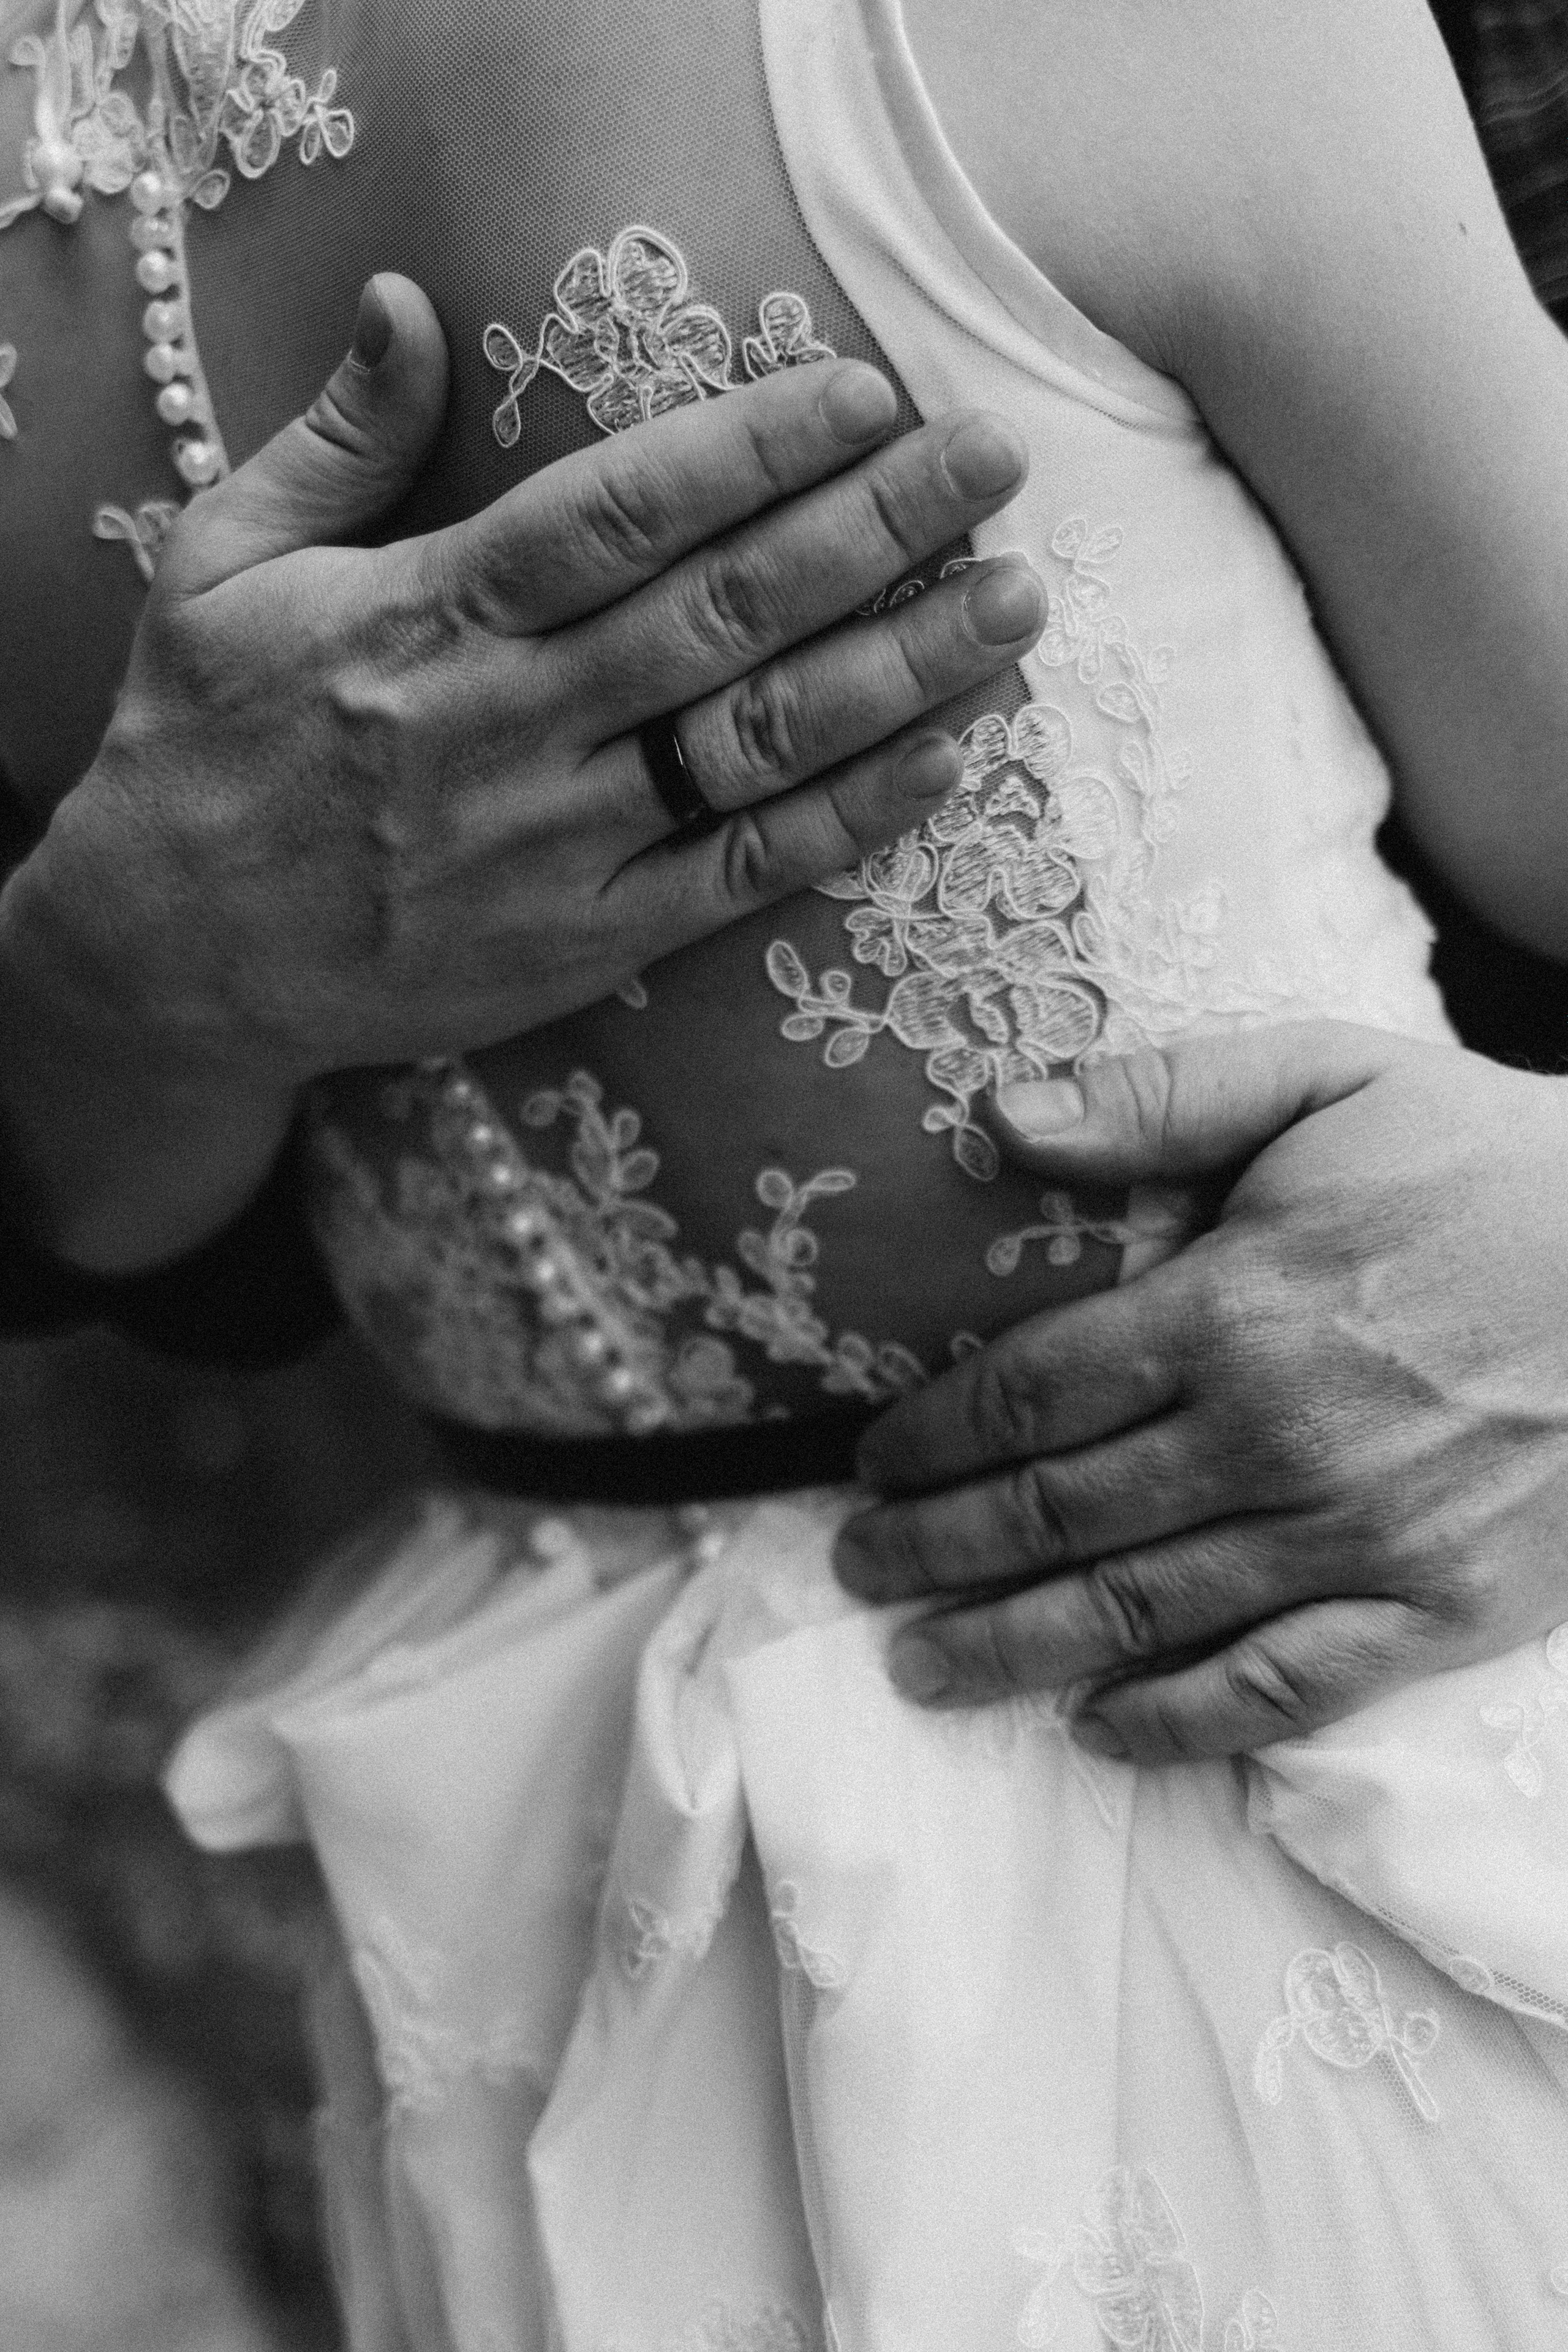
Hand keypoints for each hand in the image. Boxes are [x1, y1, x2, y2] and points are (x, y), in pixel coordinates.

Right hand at [0, 274, 1042, 1266]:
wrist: (167, 962)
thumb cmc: (198, 745)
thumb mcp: (215, 564)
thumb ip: (332, 440)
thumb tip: (409, 301)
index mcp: (427, 614)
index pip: (621, 513)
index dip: (756, 450)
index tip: (867, 397)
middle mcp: (508, 725)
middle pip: (725, 614)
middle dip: (874, 533)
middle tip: (995, 465)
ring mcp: (557, 844)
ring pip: (759, 744)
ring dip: (903, 671)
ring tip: (1016, 604)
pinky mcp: (586, 941)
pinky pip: (742, 875)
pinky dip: (849, 821)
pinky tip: (947, 758)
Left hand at [836, 1022, 1567, 1757]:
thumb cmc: (1485, 1159)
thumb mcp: (1327, 1072)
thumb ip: (1159, 1096)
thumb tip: (999, 1115)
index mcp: (1235, 1304)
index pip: (1028, 1394)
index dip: (929, 1440)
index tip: (867, 1464)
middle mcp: (1279, 1433)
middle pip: (1060, 1513)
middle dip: (937, 1552)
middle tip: (858, 1574)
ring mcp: (1362, 1536)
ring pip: (1144, 1613)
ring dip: (1014, 1648)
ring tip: (924, 1667)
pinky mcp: (1441, 1608)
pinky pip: (1285, 1690)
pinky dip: (1183, 1721)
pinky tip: (1101, 1726)